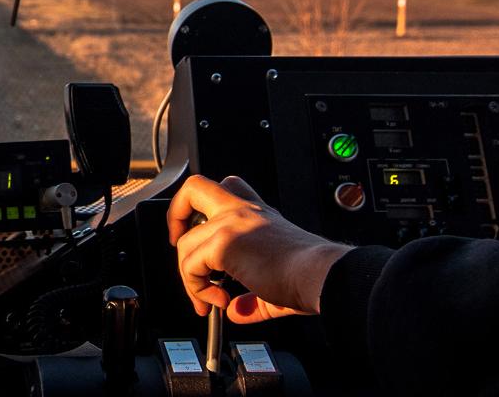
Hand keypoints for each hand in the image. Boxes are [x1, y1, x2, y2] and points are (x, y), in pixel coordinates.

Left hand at [168, 175, 351, 323]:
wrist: (322, 277)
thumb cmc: (312, 276)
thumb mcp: (275, 281)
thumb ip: (253, 297)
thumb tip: (238, 311)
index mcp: (258, 213)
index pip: (226, 188)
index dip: (204, 207)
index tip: (200, 234)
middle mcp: (243, 210)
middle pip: (193, 188)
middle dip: (175, 215)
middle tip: (180, 244)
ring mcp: (231, 223)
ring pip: (185, 242)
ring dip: (189, 276)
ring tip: (211, 298)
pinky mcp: (224, 243)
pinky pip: (190, 265)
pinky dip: (196, 288)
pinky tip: (218, 301)